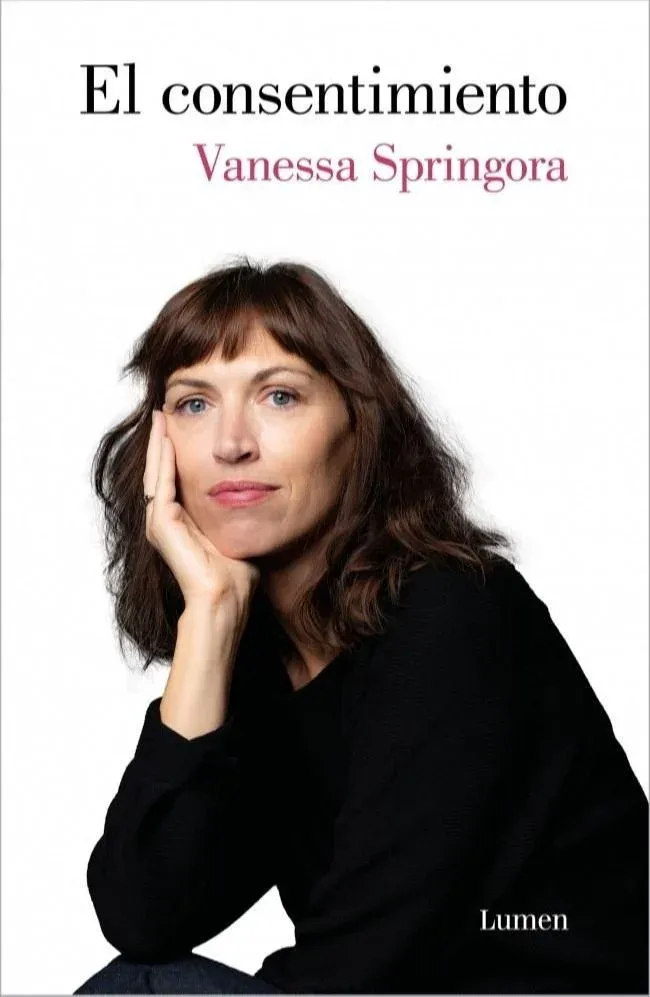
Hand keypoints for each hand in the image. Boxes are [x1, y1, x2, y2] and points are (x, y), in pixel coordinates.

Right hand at [143, 409, 259, 615]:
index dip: (176, 452)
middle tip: (164, 411)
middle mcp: (165, 521)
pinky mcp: (160, 525)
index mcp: (180, 522)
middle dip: (163, 441)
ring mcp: (159, 523)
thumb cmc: (236, 575)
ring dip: (159, 444)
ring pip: (157, 472)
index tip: (182, 426)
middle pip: (160, 471)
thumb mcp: (237, 531)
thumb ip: (238, 513)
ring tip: (161, 417)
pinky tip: (166, 437)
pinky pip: (161, 483)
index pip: (174, 478)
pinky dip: (162, 459)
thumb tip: (255, 495)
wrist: (226, 599)